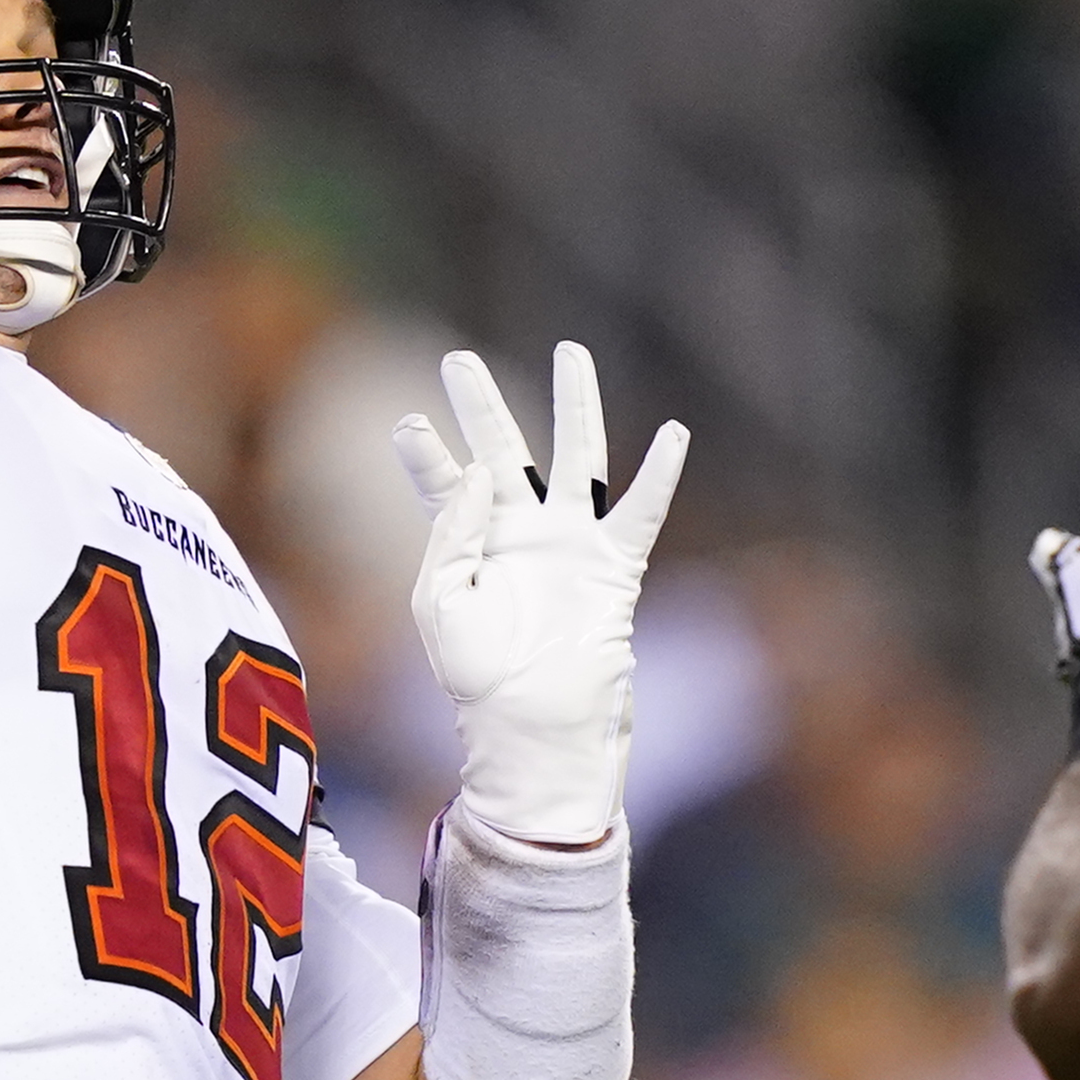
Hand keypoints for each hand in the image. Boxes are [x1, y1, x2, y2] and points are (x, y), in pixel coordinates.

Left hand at [395, 342, 689, 849]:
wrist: (532, 729)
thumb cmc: (478, 678)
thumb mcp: (439, 603)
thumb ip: (453, 532)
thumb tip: (482, 473)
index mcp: (470, 547)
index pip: (444, 485)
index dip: (425, 454)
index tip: (406, 422)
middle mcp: (519, 536)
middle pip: (501, 450)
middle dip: (481, 405)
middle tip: (456, 359)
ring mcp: (568, 546)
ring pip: (575, 457)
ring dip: (576, 404)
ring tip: (572, 350)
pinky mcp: (610, 568)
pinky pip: (640, 513)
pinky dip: (659, 475)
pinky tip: (672, 433)